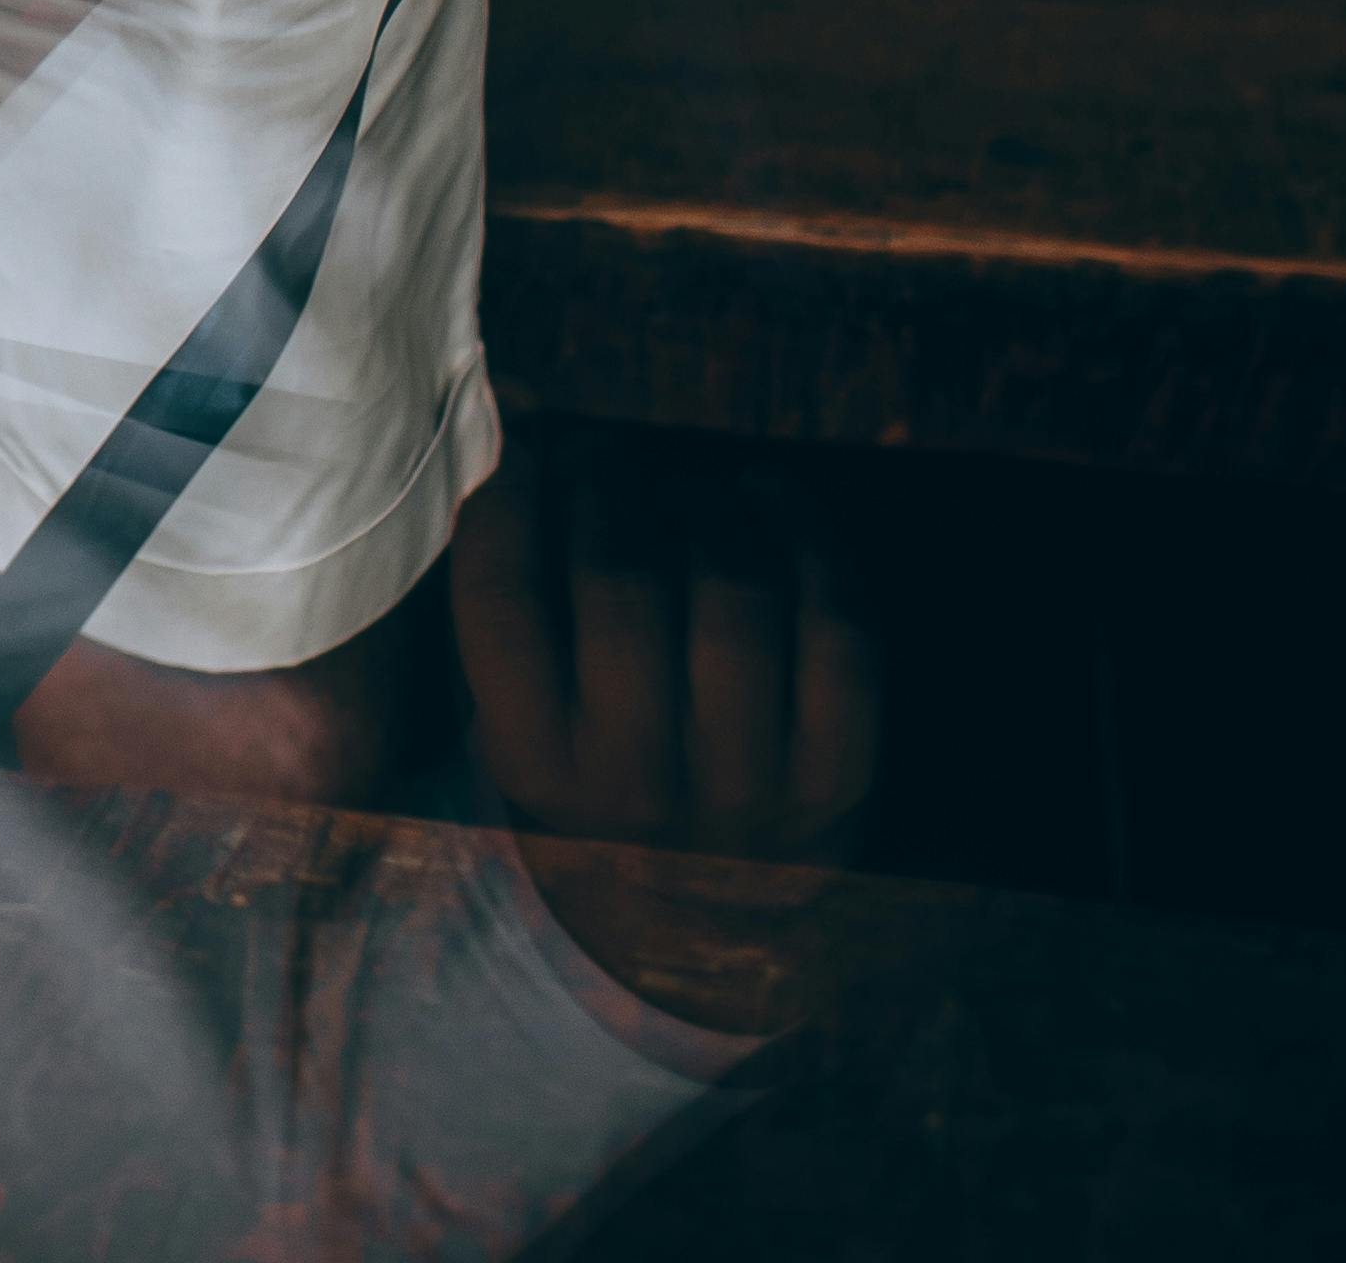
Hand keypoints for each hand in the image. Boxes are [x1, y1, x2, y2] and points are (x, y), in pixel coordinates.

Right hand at [455, 422, 877, 1035]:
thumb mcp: (511, 716)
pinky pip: (842, 631)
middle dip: (612, 481)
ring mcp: (745, 786)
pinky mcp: (838, 783)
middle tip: (608, 456)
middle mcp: (633, 782)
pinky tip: (774, 501)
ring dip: (709, 504)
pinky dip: (813, 541)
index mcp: (529, 763)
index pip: (503, 594)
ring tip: (691, 488)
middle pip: (622, 579)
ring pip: (735, 593)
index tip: (523, 429)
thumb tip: (520, 408)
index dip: (510, 485)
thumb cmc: (582, 781)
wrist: (690, 938)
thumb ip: (505, 584)